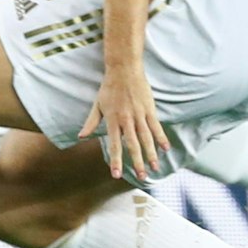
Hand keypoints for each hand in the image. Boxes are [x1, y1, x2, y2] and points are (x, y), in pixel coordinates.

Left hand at [78, 64, 166, 180]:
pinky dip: (161, 138)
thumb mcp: (97, 105)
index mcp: (112, 121)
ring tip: (154, 168)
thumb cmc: (108, 88)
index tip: (116, 174)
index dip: (116, 160)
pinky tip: (166, 149)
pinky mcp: (149, 109)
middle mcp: (126, 120)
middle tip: (140, 177)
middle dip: (137, 162)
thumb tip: (81, 136)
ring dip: (151, 154)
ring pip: (146, 138)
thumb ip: (91, 122)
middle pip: (133, 145)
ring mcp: (139, 115)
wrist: (124, 70)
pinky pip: (156, 126)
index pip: (114, 145)